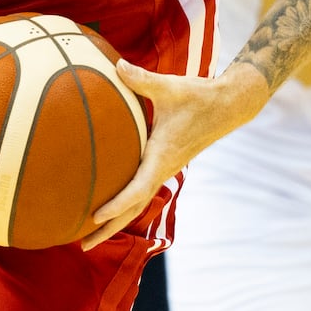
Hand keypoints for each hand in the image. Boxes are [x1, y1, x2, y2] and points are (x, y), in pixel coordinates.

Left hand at [82, 60, 267, 249]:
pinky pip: (141, 192)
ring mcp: (164, 170)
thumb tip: (116, 65)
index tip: (95, 215)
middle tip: (83, 246)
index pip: (137, 189)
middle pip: (133, 209)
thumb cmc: (198, 96)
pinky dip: (124, 205)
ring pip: (137, 204)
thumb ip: (141, 79)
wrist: (228, 106)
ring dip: (114, 222)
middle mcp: (162, 169)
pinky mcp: (164, 166)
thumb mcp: (169, 87)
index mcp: (162, 157)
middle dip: (108, 229)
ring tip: (89, 236)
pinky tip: (108, 206)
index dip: (116, 204)